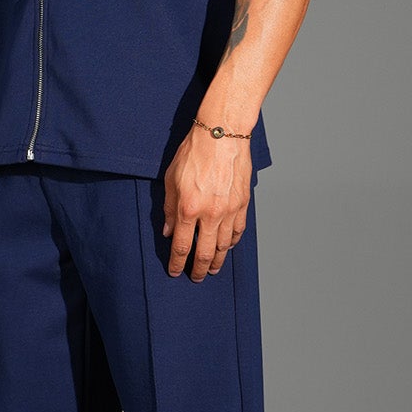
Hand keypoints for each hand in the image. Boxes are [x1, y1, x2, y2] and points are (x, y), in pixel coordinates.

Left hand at [161, 128, 251, 280]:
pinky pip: (238, 231)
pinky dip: (232, 243)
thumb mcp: (170, 179)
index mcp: (188, 209)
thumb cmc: (194, 152)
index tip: (175, 272)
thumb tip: (168, 231)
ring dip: (218, 261)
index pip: (182, 246)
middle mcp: (210, 214)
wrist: (222, 134)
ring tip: (213, 269)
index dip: (177, 263)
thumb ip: (169, 208)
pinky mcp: (243, 204)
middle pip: (205, 253)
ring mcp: (229, 211)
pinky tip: (228, 247)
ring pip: (225, 246)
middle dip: (199, 269)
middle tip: (196, 277)